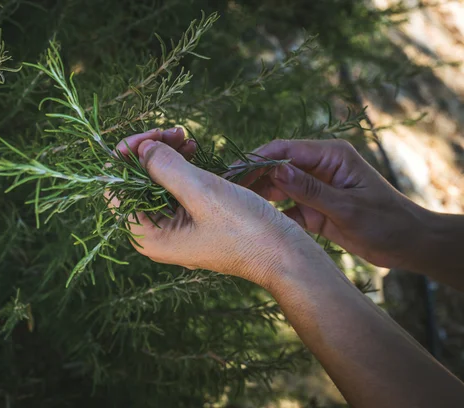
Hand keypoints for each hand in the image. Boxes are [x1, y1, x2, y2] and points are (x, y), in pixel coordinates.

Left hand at [111, 128, 315, 288]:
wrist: (286, 255)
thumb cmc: (245, 230)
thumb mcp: (203, 193)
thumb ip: (165, 168)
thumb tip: (141, 148)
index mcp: (148, 235)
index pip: (116, 190)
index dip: (125, 157)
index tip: (149, 135)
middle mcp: (156, 233)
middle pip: (135, 183)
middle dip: (150, 151)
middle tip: (174, 130)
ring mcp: (175, 227)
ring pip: (157, 182)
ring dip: (167, 155)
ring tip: (186, 136)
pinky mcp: (194, 220)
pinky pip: (177, 188)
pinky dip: (182, 166)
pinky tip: (194, 150)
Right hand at [240, 139, 427, 269]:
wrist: (408, 245)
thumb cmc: (386, 222)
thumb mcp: (348, 207)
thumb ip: (311, 190)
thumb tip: (276, 170)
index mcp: (331, 156)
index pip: (285, 150)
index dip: (256, 159)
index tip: (232, 173)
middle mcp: (320, 167)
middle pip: (276, 166)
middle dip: (251, 177)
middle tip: (225, 191)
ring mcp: (316, 187)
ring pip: (278, 186)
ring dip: (258, 194)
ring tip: (233, 205)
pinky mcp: (315, 208)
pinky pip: (287, 207)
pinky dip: (272, 213)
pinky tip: (255, 221)